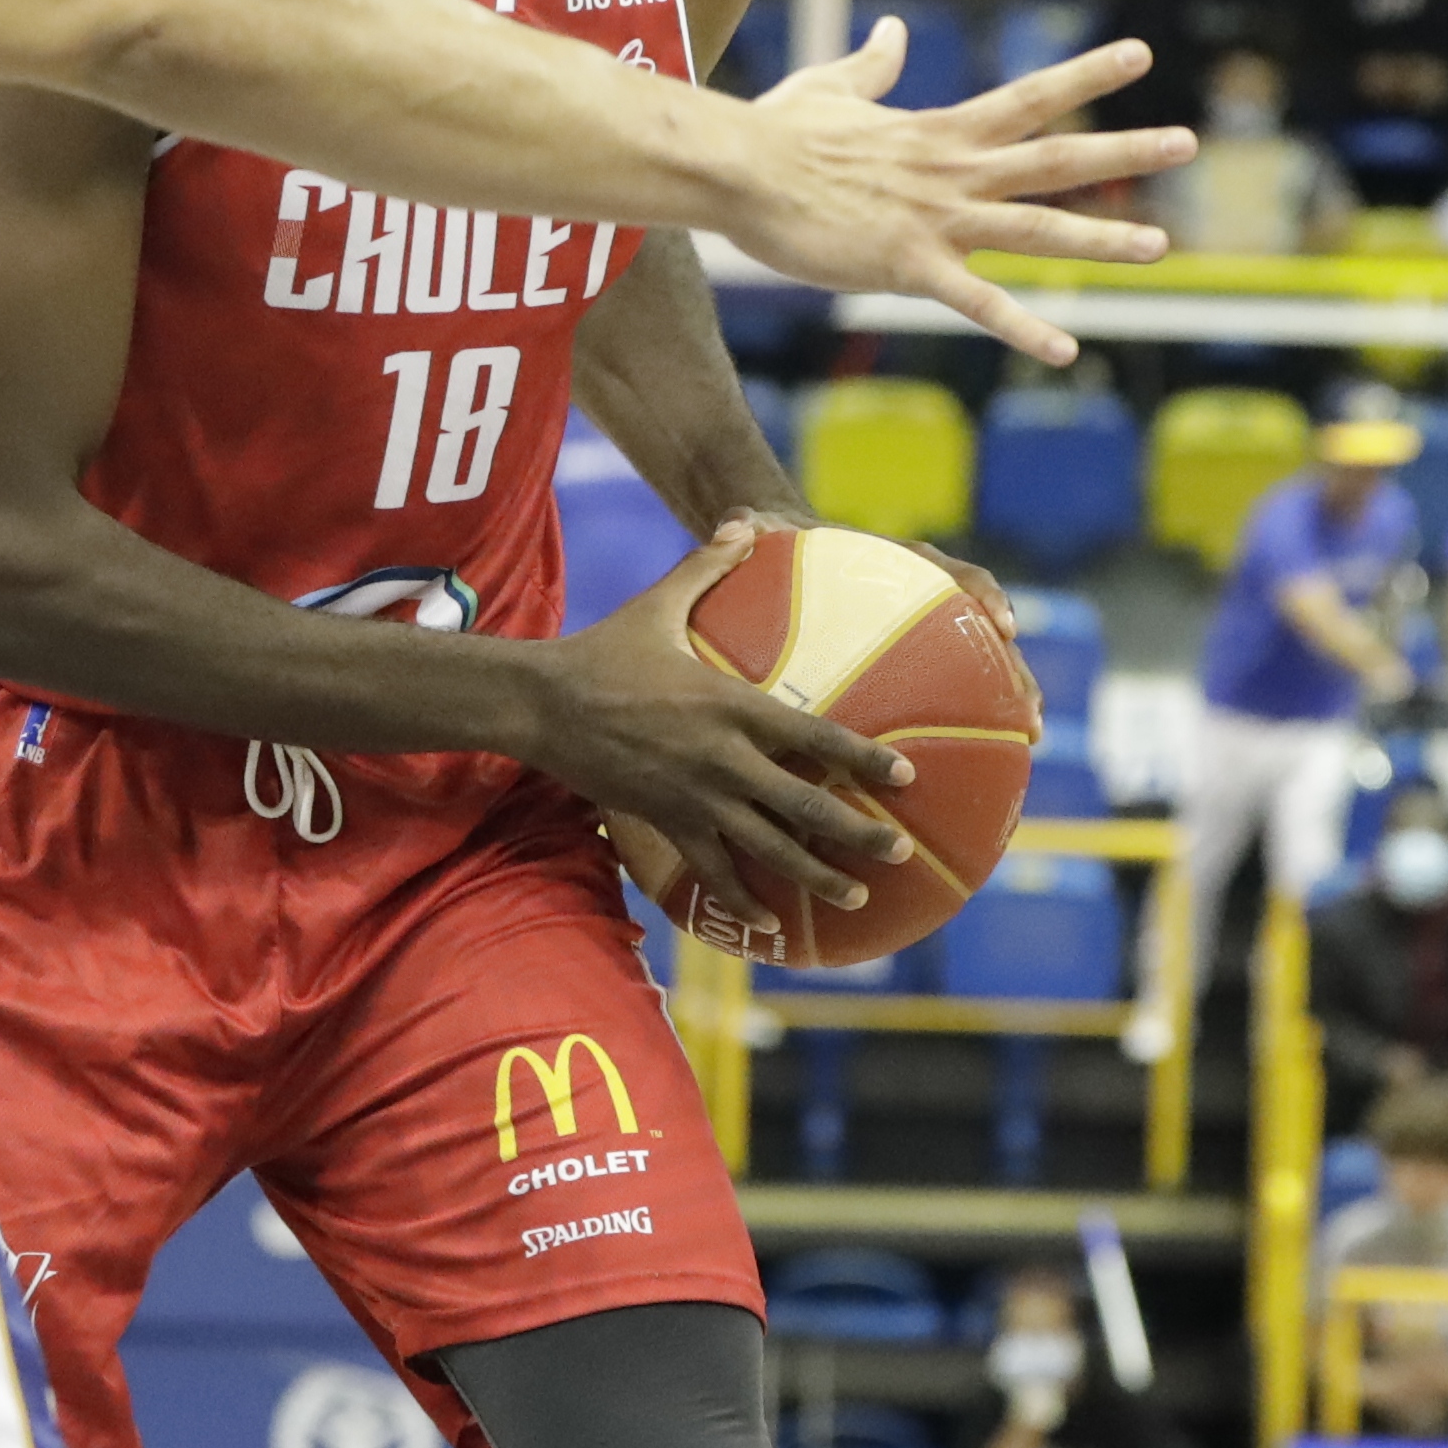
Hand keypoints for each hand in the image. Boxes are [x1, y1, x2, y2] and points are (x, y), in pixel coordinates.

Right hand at [545, 522, 916, 930]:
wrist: (542, 704)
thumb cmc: (604, 651)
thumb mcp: (659, 604)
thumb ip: (708, 565)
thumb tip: (743, 521)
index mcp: (732, 706)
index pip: (814, 737)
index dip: (864, 759)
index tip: (905, 776)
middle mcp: (722, 759)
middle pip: (804, 806)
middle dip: (857, 834)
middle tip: (898, 851)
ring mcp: (694, 798)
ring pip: (767, 849)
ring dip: (815, 876)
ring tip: (856, 896)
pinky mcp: (665, 823)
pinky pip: (712, 871)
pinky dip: (744, 901)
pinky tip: (772, 926)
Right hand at [720, 29, 1188, 365]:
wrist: (736, 169)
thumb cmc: (775, 132)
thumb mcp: (831, 88)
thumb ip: (874, 65)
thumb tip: (893, 31)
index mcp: (941, 132)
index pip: (1030, 97)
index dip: (1086, 76)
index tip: (1140, 55)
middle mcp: (954, 171)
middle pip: (1056, 157)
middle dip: (1124, 150)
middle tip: (1188, 140)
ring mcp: (937, 219)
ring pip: (1036, 228)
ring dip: (1101, 239)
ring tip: (1161, 246)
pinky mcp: (909, 265)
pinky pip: (979, 303)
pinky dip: (1025, 328)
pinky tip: (1067, 351)